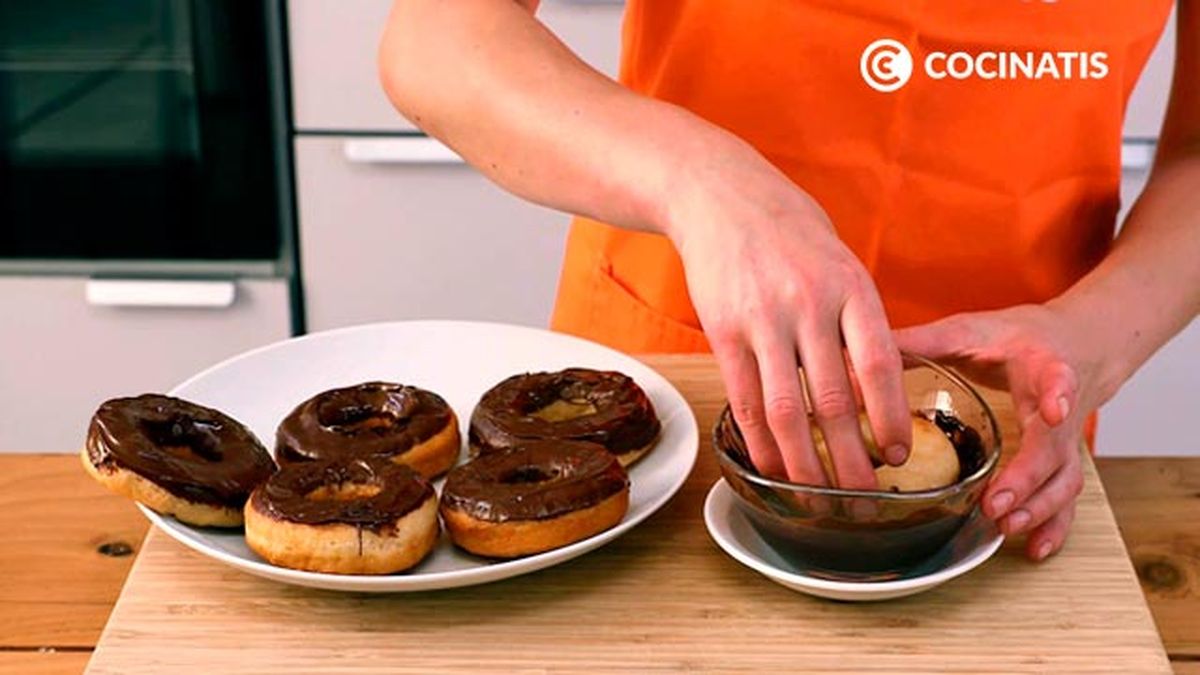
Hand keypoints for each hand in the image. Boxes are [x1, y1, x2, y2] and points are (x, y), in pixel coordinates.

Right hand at [664, 139, 910, 487]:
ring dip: (804, 462)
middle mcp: (808, 304)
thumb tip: (876, 389)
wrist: (721, 195)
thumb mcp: (840, 262)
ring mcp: (762, 319)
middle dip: (850, 458)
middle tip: (862, 496)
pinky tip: (772, 464)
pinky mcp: (723, 330)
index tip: (896, 454)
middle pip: (833, 399)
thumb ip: (858, 320)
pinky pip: (743, 399)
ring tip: (818, 495)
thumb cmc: (790, 230)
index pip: (878, 365)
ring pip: (785, 410)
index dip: (887, 418)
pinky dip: (759, 440)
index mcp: (851, 286)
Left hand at [895, 303, 1115, 560]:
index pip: (1055, 377)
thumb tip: (855, 358)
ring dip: (1037, 507)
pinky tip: (1033, 549)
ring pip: (1064, 478)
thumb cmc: (1014, 339)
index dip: (1058, 393)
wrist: (1073, 344)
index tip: (1055, 409)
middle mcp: (1061, 407)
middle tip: (995, 502)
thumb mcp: (967, 332)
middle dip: (1028, 476)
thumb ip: (918, 343)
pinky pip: (1065, 499)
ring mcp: (1066, 440)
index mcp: (1039, 365)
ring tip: (1003, 526)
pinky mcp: (1063, 462)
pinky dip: (1053, 526)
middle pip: (1055, 446)